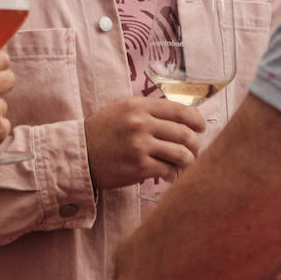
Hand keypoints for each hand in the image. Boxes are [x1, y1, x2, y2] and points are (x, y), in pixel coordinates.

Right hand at [84, 95, 204, 190]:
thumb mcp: (123, 110)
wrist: (79, 153)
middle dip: (195, 143)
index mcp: (138, 106)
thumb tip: (183, 120)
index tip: (201, 127)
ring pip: (180, 153)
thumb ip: (150, 111)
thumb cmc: (103, 131)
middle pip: (184, 133)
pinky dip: (173, 173)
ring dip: (189, 160)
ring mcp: (140, 146)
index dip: (196, 120)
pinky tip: (170, 173)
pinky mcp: (138, 167)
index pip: (179, 110)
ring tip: (186, 162)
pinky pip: (168, 170)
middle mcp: (140, 124)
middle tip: (195, 148)